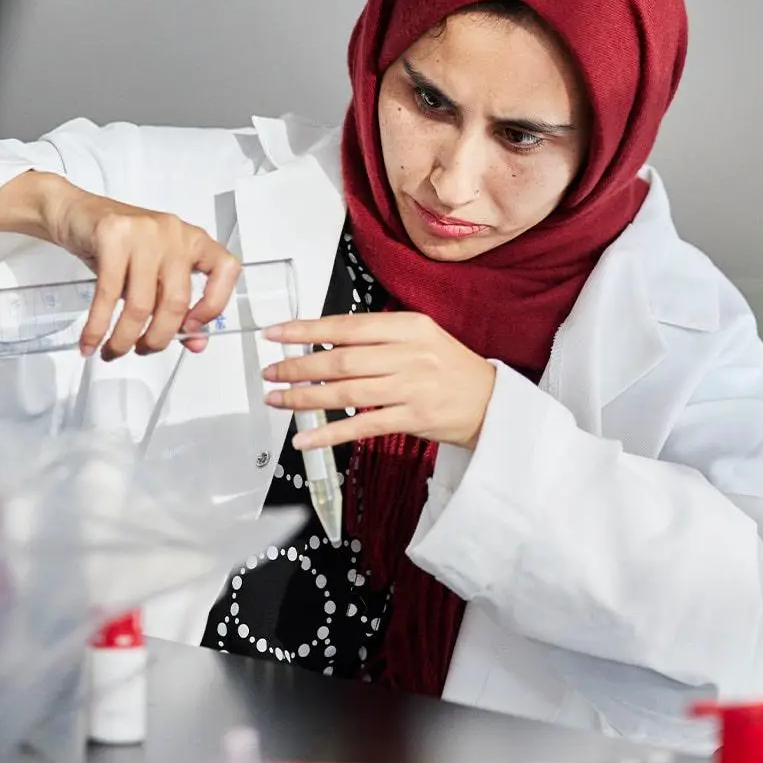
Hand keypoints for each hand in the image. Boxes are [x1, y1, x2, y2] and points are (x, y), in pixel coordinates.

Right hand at [0, 171, 239, 358]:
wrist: (77, 214)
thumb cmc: (120, 247)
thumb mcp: (153, 274)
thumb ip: (177, 306)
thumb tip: (197, 343)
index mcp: (193, 240)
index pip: (226, 269)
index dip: (215, 304)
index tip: (193, 329)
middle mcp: (174, 233)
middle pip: (176, 300)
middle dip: (157, 338)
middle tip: (142, 351)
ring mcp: (144, 231)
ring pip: (141, 303)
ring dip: (124, 338)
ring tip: (113, 352)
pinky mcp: (112, 235)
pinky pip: (107, 294)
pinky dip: (97, 326)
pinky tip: (91, 341)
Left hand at [260, 313, 496, 449]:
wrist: (491, 402)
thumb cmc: (449, 368)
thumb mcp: (420, 338)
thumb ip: (378, 337)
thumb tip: (324, 341)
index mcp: (409, 326)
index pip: (347, 326)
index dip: (306, 330)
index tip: (276, 333)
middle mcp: (410, 354)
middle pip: (341, 360)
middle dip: (298, 366)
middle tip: (271, 371)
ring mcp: (412, 388)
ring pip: (346, 392)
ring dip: (305, 397)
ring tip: (278, 399)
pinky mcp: (414, 419)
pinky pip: (362, 426)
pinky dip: (329, 432)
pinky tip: (305, 436)